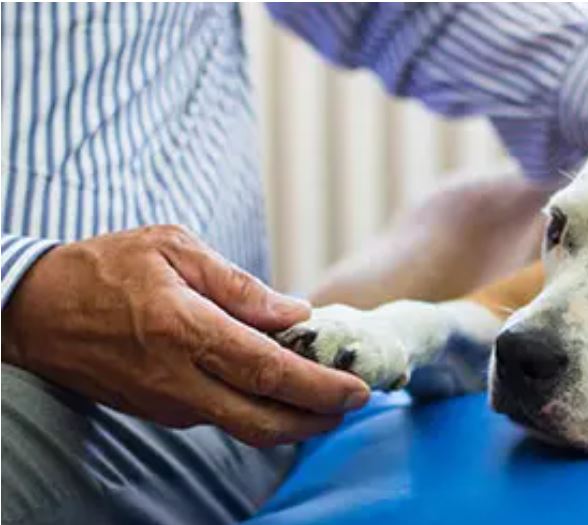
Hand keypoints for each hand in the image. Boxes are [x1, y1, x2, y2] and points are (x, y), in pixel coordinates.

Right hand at [1, 225, 369, 446]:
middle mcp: (178, 379)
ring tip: (328, 398)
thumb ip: (240, 285)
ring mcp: (168, 403)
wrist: (35, 310)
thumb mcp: (175, 248)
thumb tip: (296, 313)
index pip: (270, 372)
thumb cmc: (106, 267)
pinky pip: (222, 417)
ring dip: (293, 420)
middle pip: (265, 420)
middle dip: (318, 419)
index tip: (358, 389)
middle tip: (354, 404)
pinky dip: (261, 410)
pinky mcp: (160, 412)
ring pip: (245, 427)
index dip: (321, 387)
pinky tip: (281, 389)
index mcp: (185, 331)